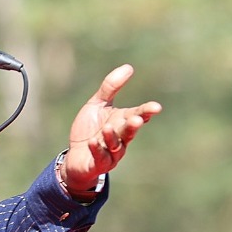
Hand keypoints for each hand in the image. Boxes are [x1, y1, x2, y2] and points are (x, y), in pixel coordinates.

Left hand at [61, 64, 161, 195]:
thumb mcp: (97, 104)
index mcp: (122, 122)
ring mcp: (111, 153)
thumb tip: (129, 67)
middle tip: (137, 119)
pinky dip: (97, 150)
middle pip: (129, 131)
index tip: (156, 107)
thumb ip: (110, 87)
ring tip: (108, 127)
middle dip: (133, 126)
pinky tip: (92, 142)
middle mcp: (120, 138)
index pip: (138, 115)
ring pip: (116, 145)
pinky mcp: (98, 164)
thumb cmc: (89, 129)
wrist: (75, 157)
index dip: (146, 111)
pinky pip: (100, 158)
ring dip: (112, 137)